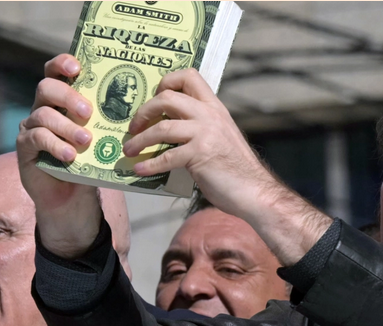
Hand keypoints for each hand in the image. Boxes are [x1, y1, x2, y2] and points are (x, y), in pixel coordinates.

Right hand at [16, 54, 100, 258]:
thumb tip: (140, 108)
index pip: (56, 71)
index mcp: (62, 100)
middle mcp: (43, 108)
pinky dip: (55, 145)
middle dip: (68, 97)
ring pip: (43, 115)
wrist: (72, 196)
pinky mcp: (25, 147)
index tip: (77, 67)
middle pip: (46, 87)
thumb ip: (109, 121)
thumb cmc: (90, 161)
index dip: (63, 63)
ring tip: (86, 141)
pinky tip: (70, 156)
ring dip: (67, 126)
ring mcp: (31, 126)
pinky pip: (36, 138)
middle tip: (87, 112)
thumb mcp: (102, 138)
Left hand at [122, 69, 331, 264]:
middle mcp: (209, 115)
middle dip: (144, 112)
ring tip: (128, 151)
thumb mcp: (220, 137)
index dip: (167, 82)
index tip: (155, 98)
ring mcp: (205, 134)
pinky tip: (140, 170)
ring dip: (139, 141)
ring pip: (161, 128)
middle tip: (134, 127)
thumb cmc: (236, 169)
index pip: (190, 76)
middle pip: (167, 98)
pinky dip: (149, 164)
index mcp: (214, 108)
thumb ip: (200, 127)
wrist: (254, 190)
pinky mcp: (200, 155)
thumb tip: (170, 130)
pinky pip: (166, 156)